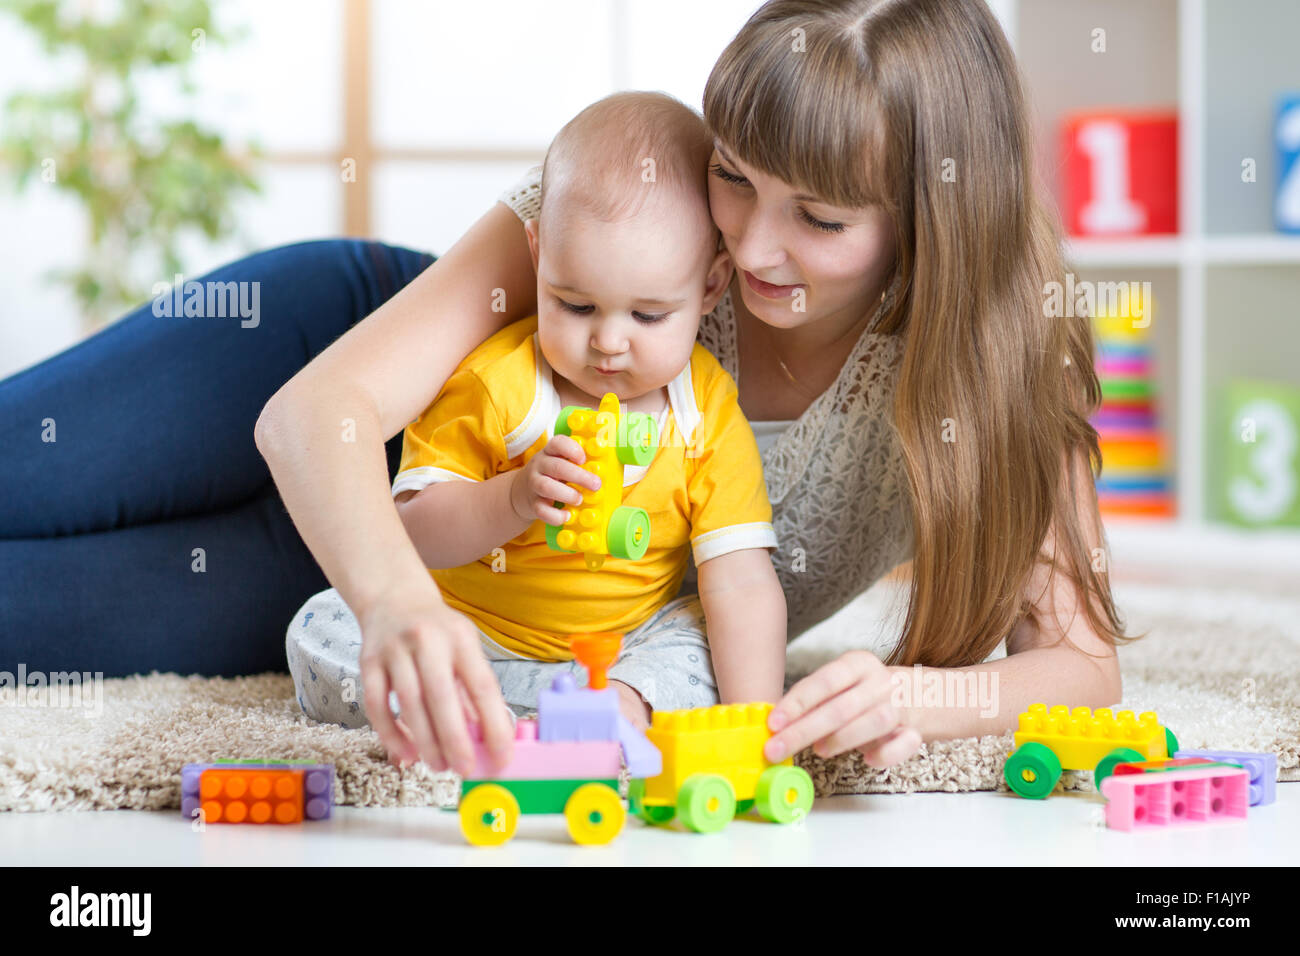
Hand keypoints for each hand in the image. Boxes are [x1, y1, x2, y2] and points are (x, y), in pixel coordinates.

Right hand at [355, 578, 514, 775]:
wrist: (394, 598)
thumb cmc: (438, 632)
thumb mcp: (463, 648)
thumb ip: (471, 689)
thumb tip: (485, 740)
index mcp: (461, 638)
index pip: (481, 685)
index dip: (493, 724)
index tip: (500, 756)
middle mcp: (428, 640)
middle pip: (441, 696)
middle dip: (455, 739)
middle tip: (464, 769)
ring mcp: (395, 650)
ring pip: (409, 703)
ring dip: (425, 741)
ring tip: (439, 765)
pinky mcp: (368, 662)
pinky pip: (377, 705)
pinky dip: (391, 734)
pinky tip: (406, 754)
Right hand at [509, 433, 601, 524]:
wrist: (522, 492)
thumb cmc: (551, 476)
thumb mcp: (561, 463)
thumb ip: (579, 464)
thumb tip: (608, 468)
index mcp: (550, 452)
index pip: (557, 443)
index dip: (572, 449)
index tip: (584, 459)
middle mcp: (539, 466)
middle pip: (557, 467)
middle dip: (579, 476)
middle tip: (596, 484)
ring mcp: (534, 484)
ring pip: (546, 487)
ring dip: (567, 494)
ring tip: (579, 500)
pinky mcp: (532, 504)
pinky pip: (541, 510)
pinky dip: (555, 515)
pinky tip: (567, 515)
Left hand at [762, 651, 921, 767]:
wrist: (921, 695)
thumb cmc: (866, 694)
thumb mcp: (842, 686)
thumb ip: (815, 701)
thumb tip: (776, 725)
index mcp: (858, 663)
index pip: (824, 681)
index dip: (797, 703)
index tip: (774, 723)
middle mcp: (880, 681)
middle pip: (840, 707)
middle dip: (804, 731)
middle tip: (776, 749)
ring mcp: (902, 705)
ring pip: (873, 722)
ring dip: (841, 739)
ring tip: (818, 750)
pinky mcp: (917, 731)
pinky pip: (904, 743)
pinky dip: (886, 754)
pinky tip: (868, 759)